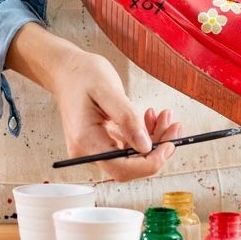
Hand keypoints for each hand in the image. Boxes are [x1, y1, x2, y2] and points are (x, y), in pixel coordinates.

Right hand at [6, 24, 180, 180]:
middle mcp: (87, 151)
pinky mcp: (100, 142)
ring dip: (153, 139)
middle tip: (174, 126)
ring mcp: (93, 148)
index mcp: (86, 141)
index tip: (169, 145)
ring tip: (163, 116)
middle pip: (130, 165)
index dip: (150, 162)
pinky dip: (143, 134)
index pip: (122, 169)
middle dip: (157, 148)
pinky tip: (149, 117)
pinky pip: (127, 146)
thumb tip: (146, 146)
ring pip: (132, 156)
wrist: (66, 70)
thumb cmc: (82, 75)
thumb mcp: (108, 90)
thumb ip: (127, 119)